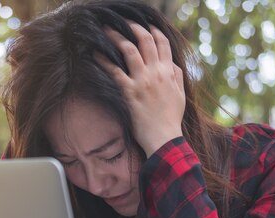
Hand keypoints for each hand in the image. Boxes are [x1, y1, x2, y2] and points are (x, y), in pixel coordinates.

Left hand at [97, 22, 184, 157]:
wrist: (164, 137)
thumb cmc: (171, 119)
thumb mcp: (180, 95)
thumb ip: (177, 77)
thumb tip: (172, 64)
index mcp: (169, 72)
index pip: (162, 43)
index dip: (152, 30)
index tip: (144, 24)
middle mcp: (156, 72)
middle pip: (145, 40)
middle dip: (132, 27)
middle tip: (121, 22)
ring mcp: (142, 81)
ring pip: (129, 50)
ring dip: (116, 37)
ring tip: (105, 30)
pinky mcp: (129, 92)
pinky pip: (114, 71)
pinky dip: (103, 60)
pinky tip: (94, 53)